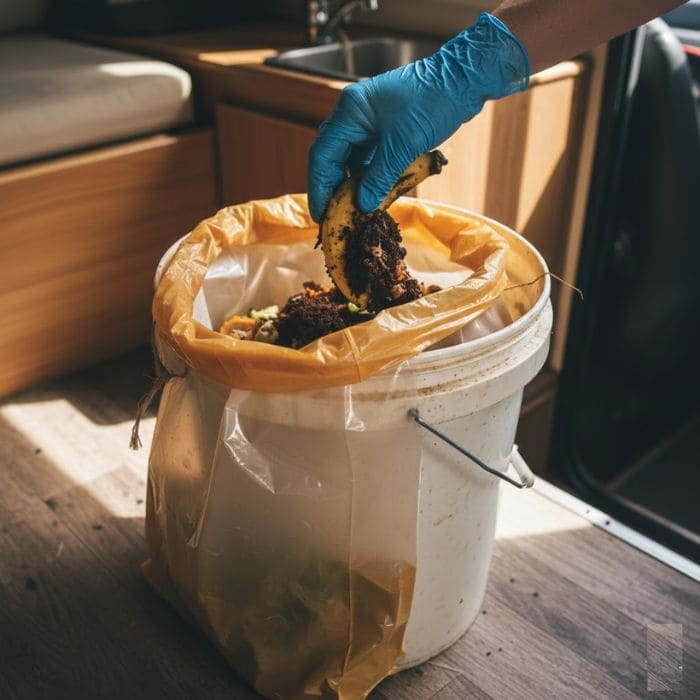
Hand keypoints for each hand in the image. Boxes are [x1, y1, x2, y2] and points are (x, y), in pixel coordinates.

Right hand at [307, 13, 529, 221]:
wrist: (462, 80)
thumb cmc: (433, 104)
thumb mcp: (403, 147)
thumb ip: (379, 179)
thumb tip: (363, 206)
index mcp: (350, 112)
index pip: (323, 155)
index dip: (319, 187)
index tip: (321, 214)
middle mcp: (354, 114)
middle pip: (332, 157)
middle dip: (332, 188)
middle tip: (333, 216)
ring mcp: (368, 120)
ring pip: (349, 158)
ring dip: (350, 183)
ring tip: (352, 210)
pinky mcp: (383, 126)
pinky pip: (367, 156)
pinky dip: (367, 175)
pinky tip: (371, 194)